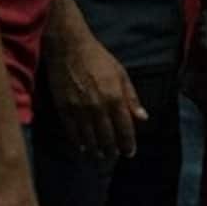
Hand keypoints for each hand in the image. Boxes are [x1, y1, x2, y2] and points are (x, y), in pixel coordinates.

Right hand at [45, 30, 145, 158]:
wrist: (69, 48)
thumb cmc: (99, 58)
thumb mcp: (121, 74)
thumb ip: (131, 97)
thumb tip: (143, 118)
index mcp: (115, 98)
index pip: (124, 128)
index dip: (128, 143)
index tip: (130, 152)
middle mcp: (98, 107)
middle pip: (107, 137)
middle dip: (112, 150)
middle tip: (114, 157)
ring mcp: (79, 110)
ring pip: (90, 138)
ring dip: (96, 150)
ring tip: (100, 157)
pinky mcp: (64, 109)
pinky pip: (72, 132)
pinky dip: (79, 143)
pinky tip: (83, 148)